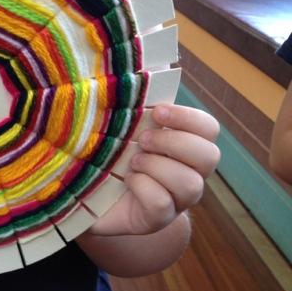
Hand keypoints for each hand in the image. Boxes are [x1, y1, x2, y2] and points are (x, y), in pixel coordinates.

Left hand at [88, 104, 219, 235]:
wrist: (82, 193)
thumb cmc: (105, 152)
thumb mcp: (118, 124)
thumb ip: (136, 102)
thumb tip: (147, 70)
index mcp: (183, 146)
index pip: (209, 128)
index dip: (188, 118)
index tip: (157, 112)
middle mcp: (188, 173)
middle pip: (209, 156)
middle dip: (173, 143)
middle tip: (142, 139)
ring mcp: (176, 200)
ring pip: (190, 184)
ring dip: (157, 166)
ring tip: (132, 162)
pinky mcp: (155, 220)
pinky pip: (163, 205)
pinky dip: (143, 188)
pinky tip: (127, 181)